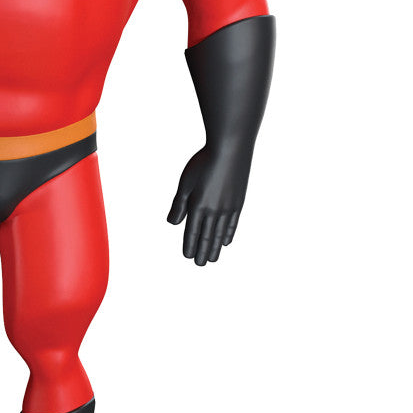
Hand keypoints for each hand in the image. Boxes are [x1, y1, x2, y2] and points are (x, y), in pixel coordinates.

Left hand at [166, 145, 251, 266]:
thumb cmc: (204, 162)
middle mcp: (214, 210)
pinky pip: (232, 223)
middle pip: (207, 236)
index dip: (189, 245)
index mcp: (199, 206)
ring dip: (215, 247)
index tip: (187, 256)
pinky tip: (226, 241)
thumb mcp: (185, 182)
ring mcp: (229, 207)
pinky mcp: (238, 201)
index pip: (192, 231)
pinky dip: (228, 234)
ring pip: (220, 233)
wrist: (230, 149)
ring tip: (212, 259)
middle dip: (202, 251)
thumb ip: (180, 204)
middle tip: (200, 264)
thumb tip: (173, 223)